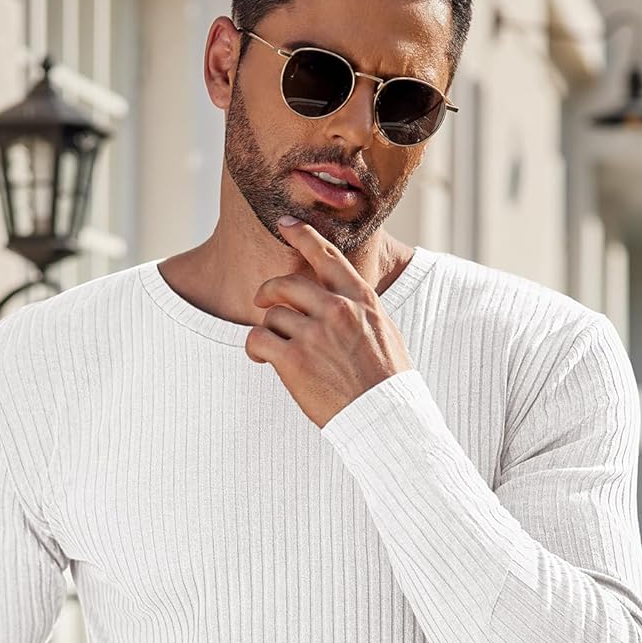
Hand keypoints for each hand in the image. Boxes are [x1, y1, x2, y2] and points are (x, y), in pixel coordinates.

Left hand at [247, 217, 413, 427]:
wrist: (385, 418)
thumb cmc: (387, 382)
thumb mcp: (385, 333)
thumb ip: (359, 311)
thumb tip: (341, 300)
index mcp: (361, 301)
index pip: (328, 257)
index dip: (303, 235)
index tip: (285, 223)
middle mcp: (337, 310)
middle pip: (288, 283)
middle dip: (270, 291)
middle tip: (262, 300)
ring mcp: (314, 334)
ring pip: (272, 314)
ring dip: (268, 329)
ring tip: (272, 348)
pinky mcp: (293, 360)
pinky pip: (258, 339)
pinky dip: (254, 347)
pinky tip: (261, 357)